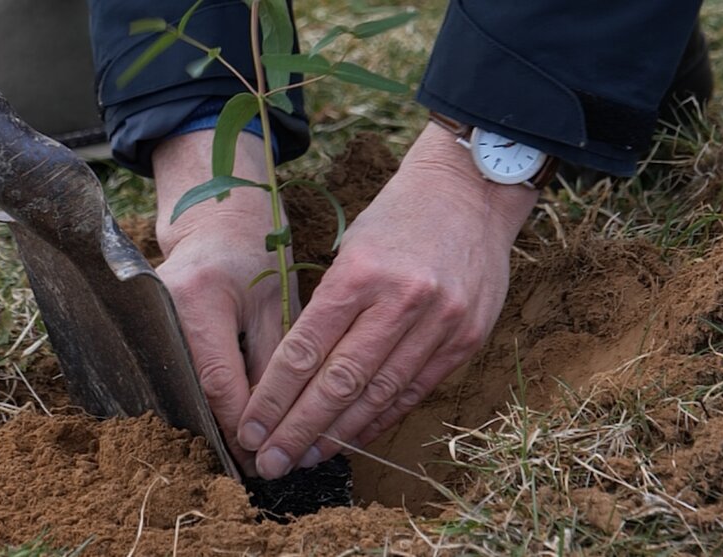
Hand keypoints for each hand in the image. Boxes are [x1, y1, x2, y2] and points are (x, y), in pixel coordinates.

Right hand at [152, 130, 296, 475]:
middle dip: (225, 432)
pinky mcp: (143, 331)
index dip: (242, 425)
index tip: (266, 456)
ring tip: (245, 450)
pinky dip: (200, 401)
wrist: (215, 224)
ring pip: (180, 389)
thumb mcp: (276, 301)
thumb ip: (274, 359)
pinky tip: (225, 421)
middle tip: (258, 465)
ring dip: (212, 420)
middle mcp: (159, 312)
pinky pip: (174, 377)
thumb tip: (279, 422)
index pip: (219, 381)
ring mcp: (144, 322)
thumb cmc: (255, 255)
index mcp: (198, 298)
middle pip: (192, 392)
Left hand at [236, 122, 539, 478]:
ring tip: (307, 458)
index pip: (305, 351)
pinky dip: (381, 417)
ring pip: (378, 394)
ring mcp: (440, 322)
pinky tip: (354, 437)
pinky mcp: (467, 337)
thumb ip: (329, 308)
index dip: (274, 398)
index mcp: (359, 273)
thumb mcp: (351, 248)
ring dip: (339, 434)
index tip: (251, 430)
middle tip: (271, 463)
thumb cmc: (397, 218)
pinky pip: (416, 389)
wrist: (471, 192)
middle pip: (339, 383)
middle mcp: (401, 301)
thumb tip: (296, 375)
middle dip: (299, 429)